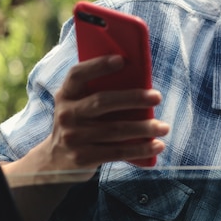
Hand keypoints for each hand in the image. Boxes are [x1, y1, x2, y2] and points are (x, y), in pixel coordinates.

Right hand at [44, 54, 169, 171]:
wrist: (56, 160)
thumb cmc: (82, 123)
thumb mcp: (80, 105)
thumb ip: (99, 92)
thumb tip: (141, 82)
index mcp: (66, 94)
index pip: (78, 74)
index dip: (98, 65)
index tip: (122, 60)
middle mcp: (66, 114)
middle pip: (103, 101)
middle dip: (133, 98)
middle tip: (157, 97)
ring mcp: (73, 137)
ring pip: (115, 129)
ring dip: (144, 128)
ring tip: (164, 127)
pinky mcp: (83, 157)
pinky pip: (117, 152)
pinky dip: (141, 149)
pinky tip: (157, 145)